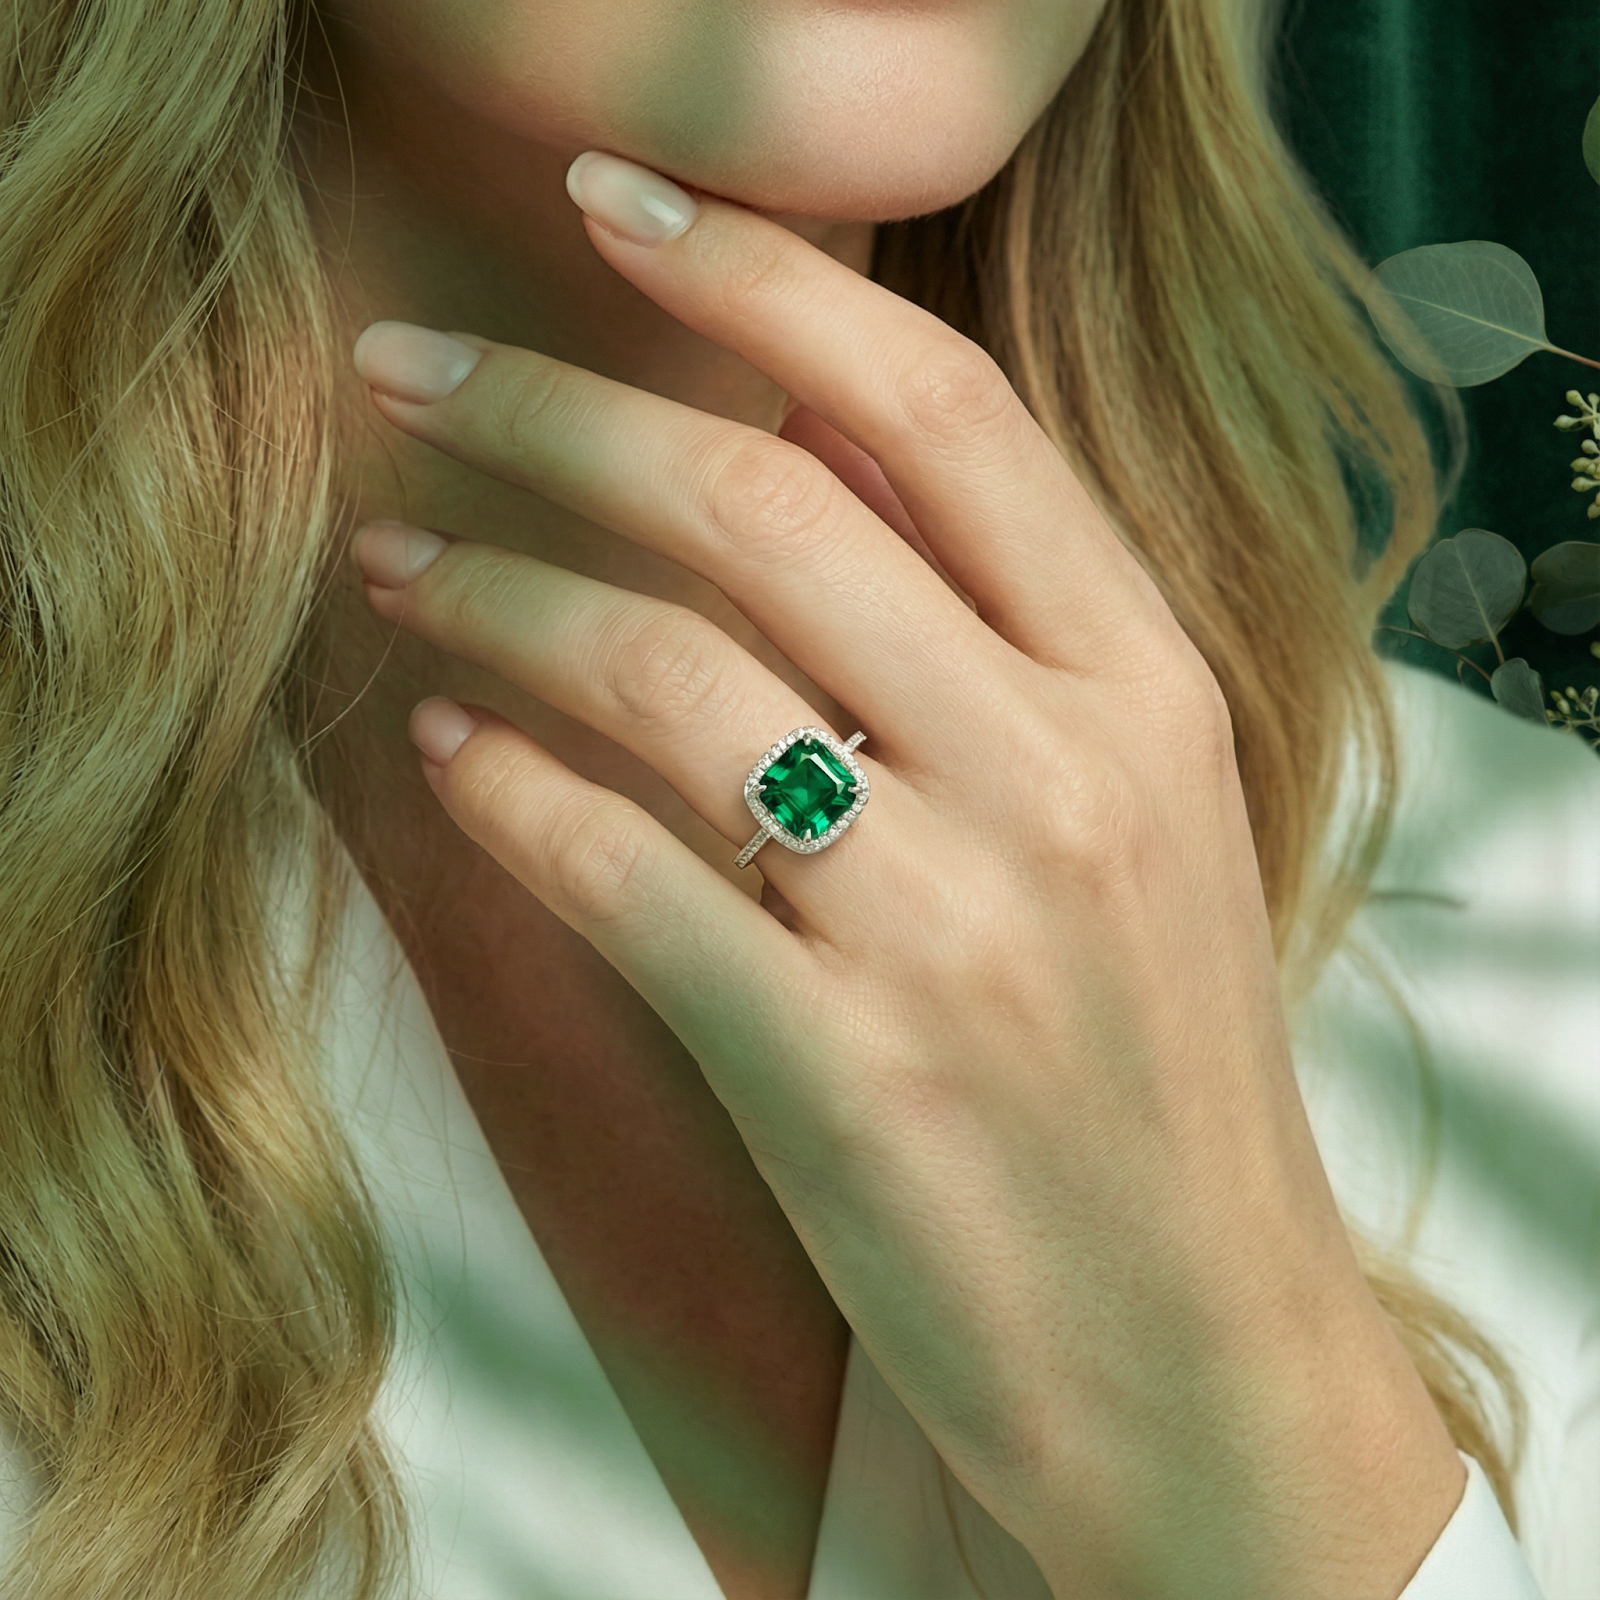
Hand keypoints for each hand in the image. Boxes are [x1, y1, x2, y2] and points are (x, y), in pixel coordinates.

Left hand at [348, 152, 1463, 1598]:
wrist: (1191, 1338)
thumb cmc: (1144, 1068)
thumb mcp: (1138, 818)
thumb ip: (998, 633)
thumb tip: (812, 455)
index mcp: (1148, 687)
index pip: (941, 411)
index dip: (760, 279)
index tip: (611, 202)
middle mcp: (1063, 775)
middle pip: (761, 507)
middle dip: (550, 409)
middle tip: (411, 372)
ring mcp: (954, 925)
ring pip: (658, 675)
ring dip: (488, 591)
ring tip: (392, 558)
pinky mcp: (838, 1071)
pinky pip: (615, 872)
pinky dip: (500, 788)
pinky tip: (441, 747)